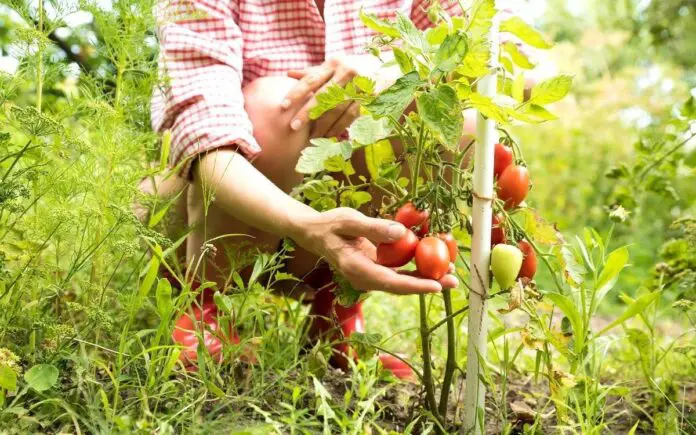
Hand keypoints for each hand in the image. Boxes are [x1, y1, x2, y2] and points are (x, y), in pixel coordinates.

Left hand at [281, 58, 360, 138]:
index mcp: (333, 64)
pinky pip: (350, 116)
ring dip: (323, 124)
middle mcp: (346, 73)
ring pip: (337, 109)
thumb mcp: (332, 66)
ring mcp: (359, 86)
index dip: (296, 93)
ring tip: (311, 136)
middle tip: (293, 126)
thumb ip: (312, 72)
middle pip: (323, 96)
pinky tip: (328, 135)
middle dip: (307, 113)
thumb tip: (288, 73)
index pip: (311, 79)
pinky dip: (338, 127)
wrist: (383, 68)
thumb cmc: (350, 68)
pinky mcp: (368, 99)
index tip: (283, 106)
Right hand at [291, 208, 458, 294]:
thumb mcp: (348, 220)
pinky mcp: (374, 270)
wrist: (315, 233)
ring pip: (401, 282)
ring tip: (450, 275)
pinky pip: (397, 273)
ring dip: (425, 279)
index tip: (435, 286)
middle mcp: (365, 278)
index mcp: (356, 268)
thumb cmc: (330, 224)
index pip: (390, 282)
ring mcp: (370, 276)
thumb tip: (401, 233)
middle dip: (427, 285)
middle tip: (453, 281)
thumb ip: (374, 227)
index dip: (414, 286)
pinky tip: (432, 263)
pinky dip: (415, 270)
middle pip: (400, 286)